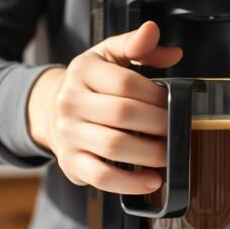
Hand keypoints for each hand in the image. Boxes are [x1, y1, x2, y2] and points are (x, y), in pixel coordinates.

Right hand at [27, 22, 182, 193]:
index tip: (174, 103)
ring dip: (150, 153)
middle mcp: (70, 101)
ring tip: (170, 154)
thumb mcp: (110, 55)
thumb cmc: (92, 83)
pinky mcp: (70, 162)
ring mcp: (68, 133)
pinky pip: (101, 176)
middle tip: (178, 130)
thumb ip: (138, 46)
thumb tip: (174, 52)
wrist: (51, 109)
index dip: (157, 95)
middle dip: (159, 124)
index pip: (127, 82)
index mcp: (83, 70)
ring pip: (114, 145)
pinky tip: (151, 179)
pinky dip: (130, 182)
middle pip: (123, 114)